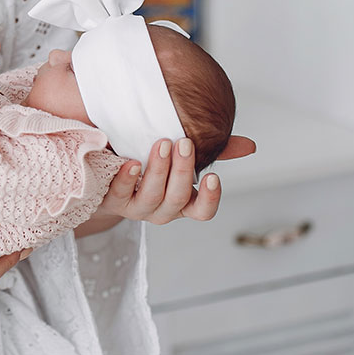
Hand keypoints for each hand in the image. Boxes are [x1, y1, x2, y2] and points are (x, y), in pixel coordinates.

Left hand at [82, 135, 256, 231]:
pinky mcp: (112, 201)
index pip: (202, 211)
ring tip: (161, 144)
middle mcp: (161, 209)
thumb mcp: (181, 154)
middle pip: (177, 198)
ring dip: (158, 170)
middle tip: (184, 143)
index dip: (209, 198)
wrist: (104, 168)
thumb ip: (213, 150)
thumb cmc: (149, 160)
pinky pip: (120, 193)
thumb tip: (249, 145)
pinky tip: (132, 162)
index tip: (213, 176)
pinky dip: (127, 178)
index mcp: (181, 202)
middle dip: (182, 171)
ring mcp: (136, 208)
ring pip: (151, 196)